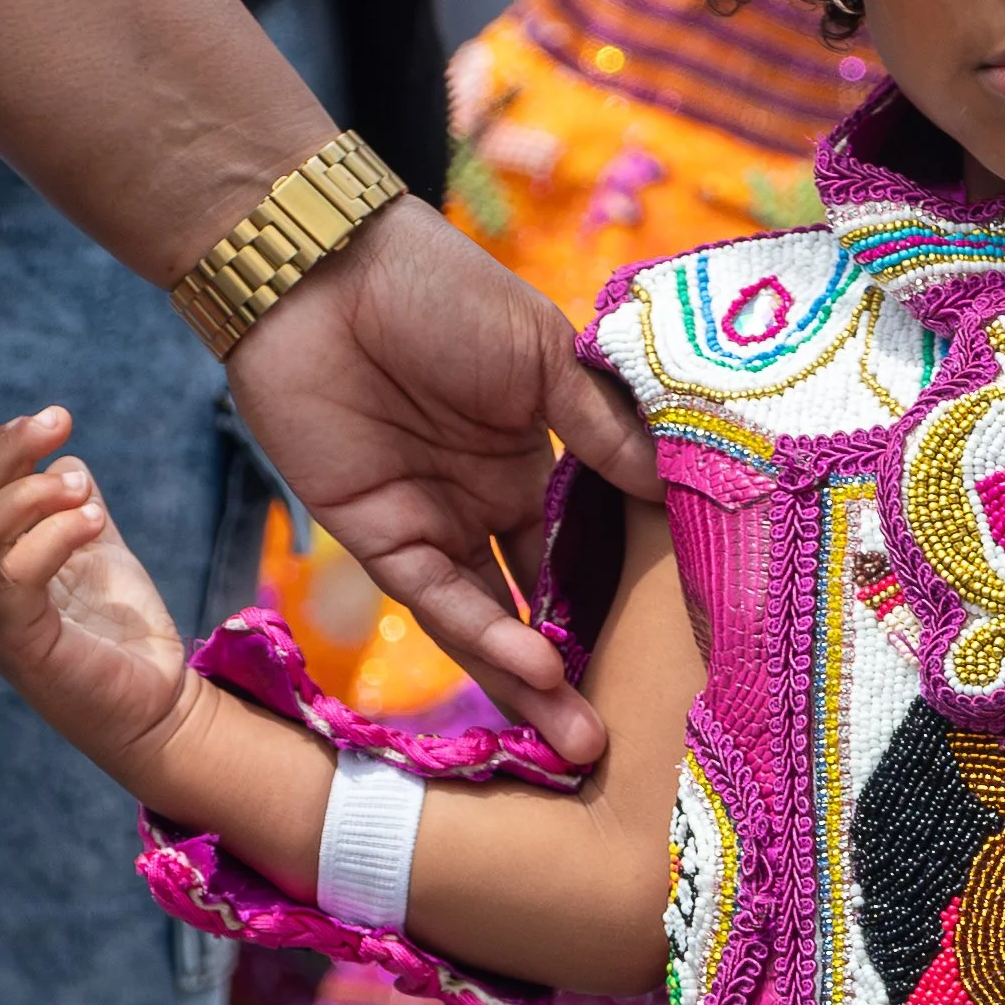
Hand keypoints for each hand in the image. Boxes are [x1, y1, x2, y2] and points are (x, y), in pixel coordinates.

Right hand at [0, 407, 197, 790]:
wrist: (159, 709)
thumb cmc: (125, 637)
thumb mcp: (102, 556)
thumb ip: (79, 511)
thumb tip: (68, 461)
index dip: (2, 446)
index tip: (56, 419)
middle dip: (5, 450)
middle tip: (58, 422)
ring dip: (29, 495)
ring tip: (83, 486)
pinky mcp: (23, 647)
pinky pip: (15, 580)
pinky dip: (49, 539)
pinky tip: (93, 519)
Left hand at [225, 196, 658, 762]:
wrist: (322, 267)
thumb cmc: (439, 288)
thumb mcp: (545, 353)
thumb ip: (602, 429)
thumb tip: (676, 491)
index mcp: (536, 460)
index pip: (588, 549)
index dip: (625, 599)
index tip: (682, 650)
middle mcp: (487, 506)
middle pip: (544, 605)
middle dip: (584, 669)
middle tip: (633, 734)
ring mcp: (435, 526)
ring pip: (493, 623)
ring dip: (534, 683)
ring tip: (584, 738)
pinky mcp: (377, 540)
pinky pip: (440, 603)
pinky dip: (487, 638)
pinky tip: (537, 668)